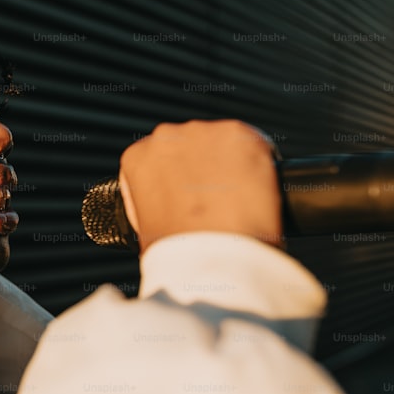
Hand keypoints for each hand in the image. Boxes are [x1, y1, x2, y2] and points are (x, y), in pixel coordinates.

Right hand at [118, 119, 282, 252]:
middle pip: (188, 147)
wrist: (212, 260)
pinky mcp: (240, 135)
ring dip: (228, 165)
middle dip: (200, 169)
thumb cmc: (178, 253)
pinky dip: (257, 164)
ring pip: (220, 145)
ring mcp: (204, 133)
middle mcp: (166, 136)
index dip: (173, 183)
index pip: (155, 162)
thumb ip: (155, 205)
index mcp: (137, 158)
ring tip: (236, 199)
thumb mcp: (147, 229)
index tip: (186, 199)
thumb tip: (173, 208)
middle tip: (213, 201)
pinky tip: (255, 190)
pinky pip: (252, 144)